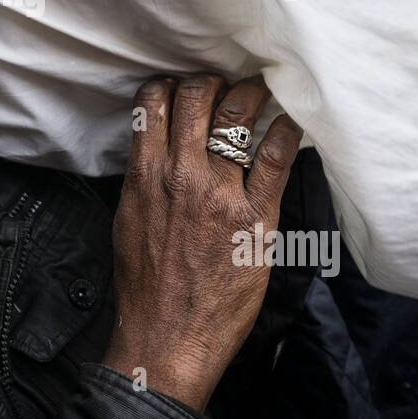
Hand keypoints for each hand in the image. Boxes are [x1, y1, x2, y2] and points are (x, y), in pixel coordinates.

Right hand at [104, 73, 301, 410]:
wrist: (166, 337)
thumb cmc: (145, 287)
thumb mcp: (127, 220)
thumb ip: (144, 179)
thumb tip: (155, 150)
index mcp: (144, 175)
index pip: (153, 102)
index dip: (170, 84)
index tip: (183, 86)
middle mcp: (181, 175)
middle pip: (196, 95)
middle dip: (212, 80)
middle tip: (226, 83)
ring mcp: (220, 193)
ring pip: (237, 114)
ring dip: (250, 92)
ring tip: (260, 90)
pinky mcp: (256, 217)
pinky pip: (276, 157)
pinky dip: (285, 130)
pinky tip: (290, 121)